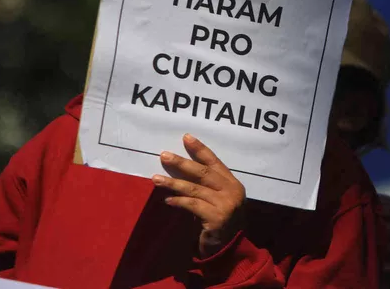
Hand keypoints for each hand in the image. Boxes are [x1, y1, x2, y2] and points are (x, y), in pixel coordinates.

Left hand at [153, 134, 245, 256]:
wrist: (229, 250)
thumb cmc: (219, 223)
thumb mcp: (217, 200)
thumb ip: (207, 187)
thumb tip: (182, 168)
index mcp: (233, 183)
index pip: (215, 162)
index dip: (200, 149)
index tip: (185, 138)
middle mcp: (232, 191)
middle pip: (203, 173)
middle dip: (182, 162)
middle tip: (164, 155)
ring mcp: (226, 205)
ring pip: (195, 189)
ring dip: (173, 183)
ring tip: (156, 179)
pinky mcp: (216, 218)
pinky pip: (193, 205)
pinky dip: (179, 201)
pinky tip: (167, 200)